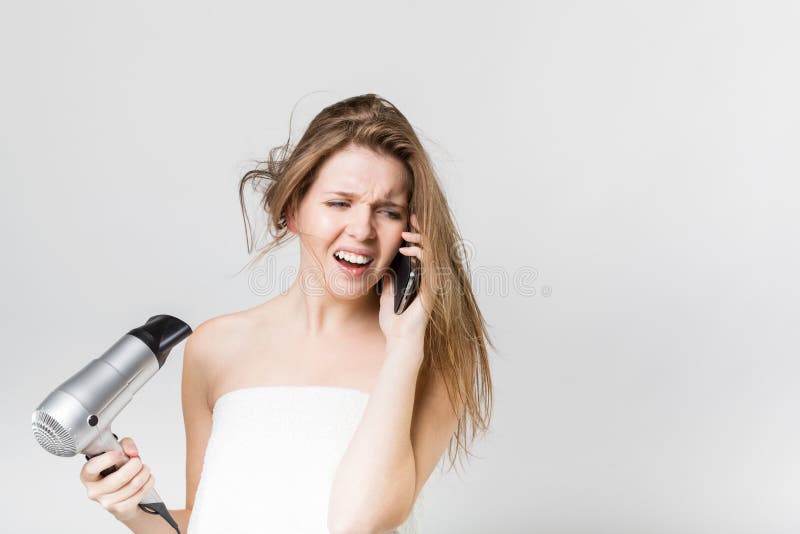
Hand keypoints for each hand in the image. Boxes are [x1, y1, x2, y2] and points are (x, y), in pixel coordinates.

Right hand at [79, 437, 154, 522]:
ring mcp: (106, 502)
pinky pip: (139, 494)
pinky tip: (147, 479)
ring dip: (144, 474)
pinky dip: (148, 483)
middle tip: (138, 461)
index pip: (92, 468)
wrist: (124, 496)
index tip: (120, 454)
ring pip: (132, 485)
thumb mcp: (120, 452)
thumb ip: (125, 445)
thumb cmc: (118, 472)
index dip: (107, 459)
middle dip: (134, 466)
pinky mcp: (119, 509)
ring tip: (145, 469)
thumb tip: (132, 452)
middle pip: (118, 478)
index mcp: (88, 476)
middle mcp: (94, 491)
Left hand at [378, 214, 437, 344]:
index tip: (408, 223)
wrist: (398, 339)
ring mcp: (432, 283)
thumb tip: (385, 265)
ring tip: (406, 233)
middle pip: (430, 248)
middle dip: (421, 231)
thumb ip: (389, 280)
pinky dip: (419, 253)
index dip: (417, 236)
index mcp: (420, 280)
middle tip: (412, 218)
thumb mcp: (386, 294)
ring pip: (432, 252)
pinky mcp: (431, 287)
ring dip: (420, 239)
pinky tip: (407, 249)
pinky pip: (430, 264)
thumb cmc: (394, 322)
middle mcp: (429, 279)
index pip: (422, 252)